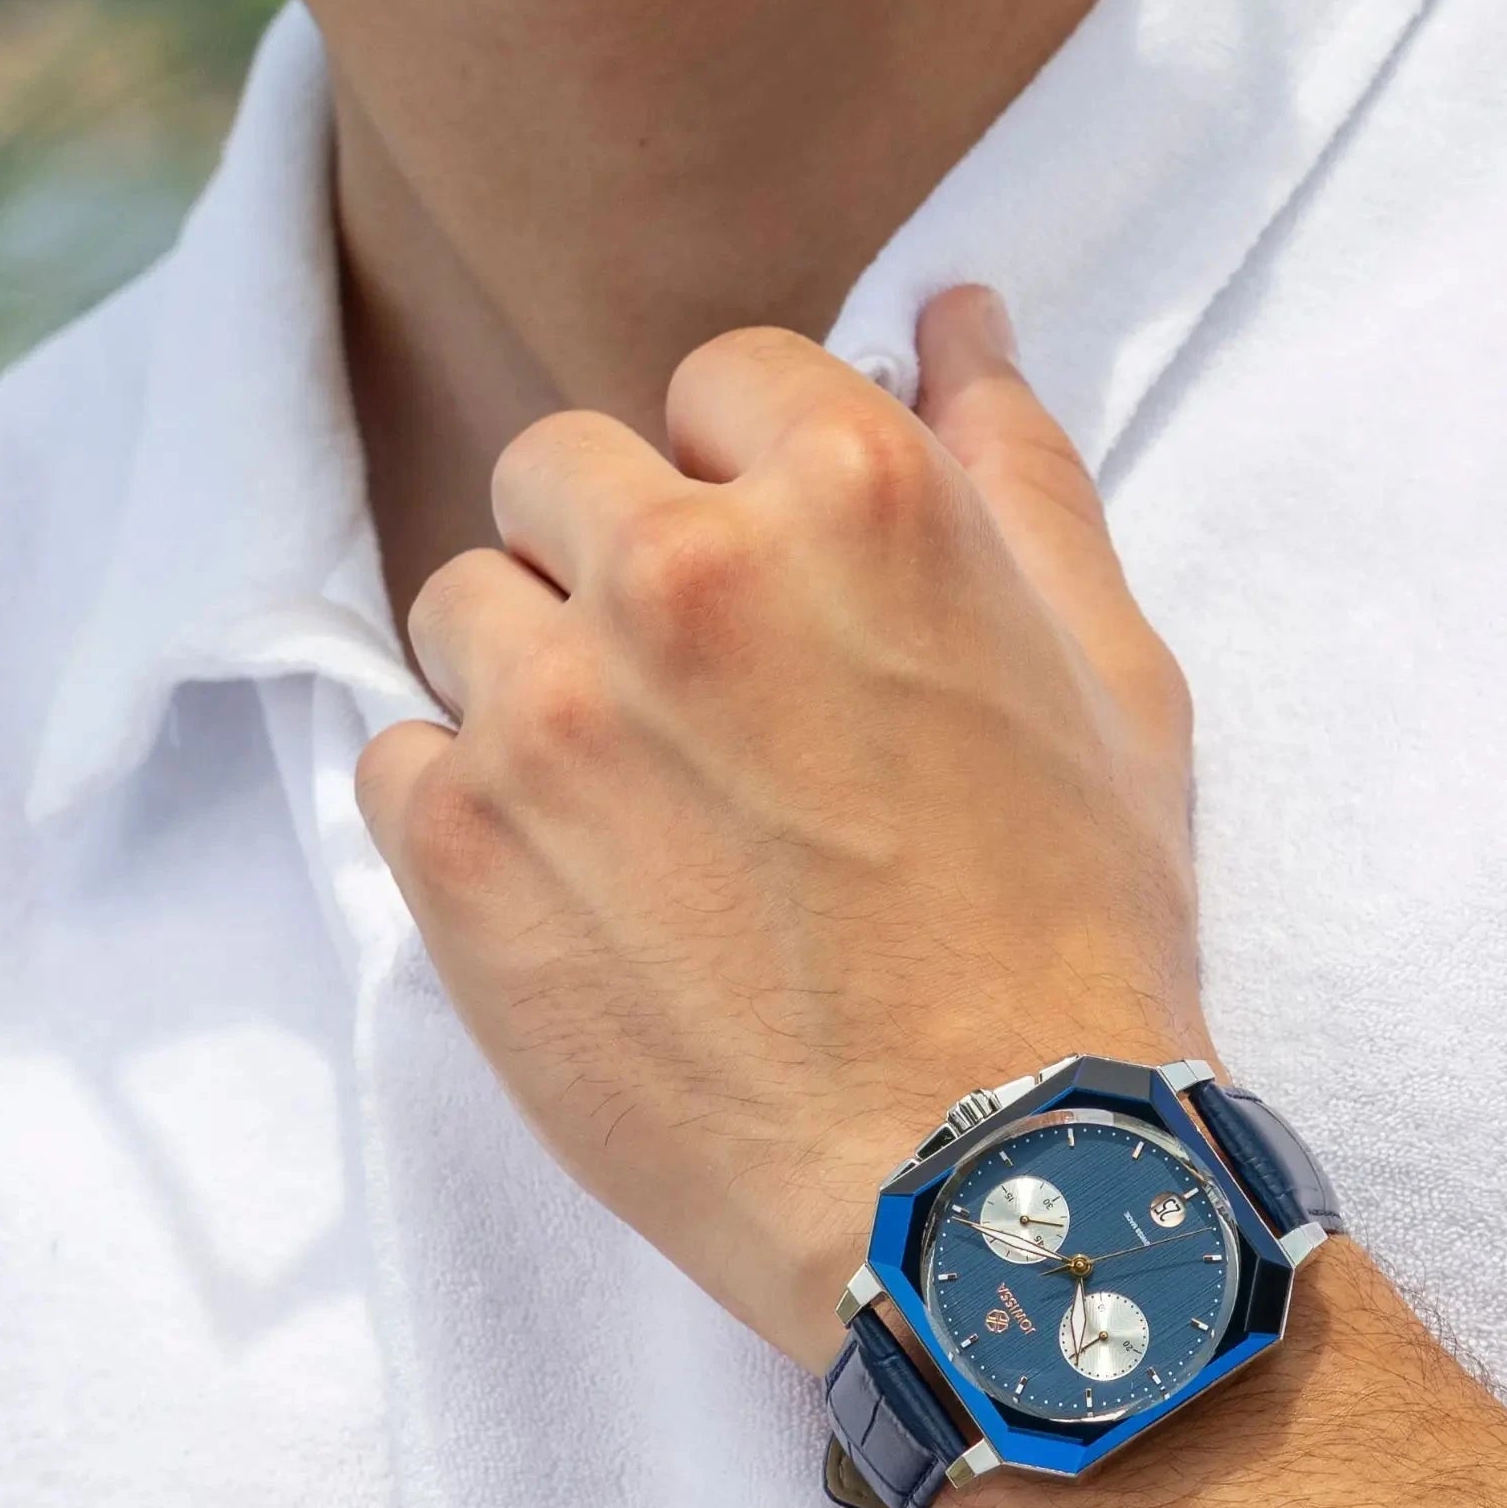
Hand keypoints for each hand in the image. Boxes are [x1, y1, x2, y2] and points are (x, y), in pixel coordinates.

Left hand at [356, 293, 1207, 1371]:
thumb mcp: (1111, 683)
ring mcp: (551, 710)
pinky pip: (395, 757)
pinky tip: (580, 899)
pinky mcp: (456, 851)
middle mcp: (681, 570)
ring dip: (532, 683)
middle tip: (706, 722)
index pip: (720, 379)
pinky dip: (464, 812)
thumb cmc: (1077, 945)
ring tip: (639, 823)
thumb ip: (1019, 474)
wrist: (990, 1192)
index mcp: (853, 494)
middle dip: (621, 564)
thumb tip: (954, 315)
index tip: (783, 601)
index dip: (749, 487)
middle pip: (564, 472)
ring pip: (463, 606)